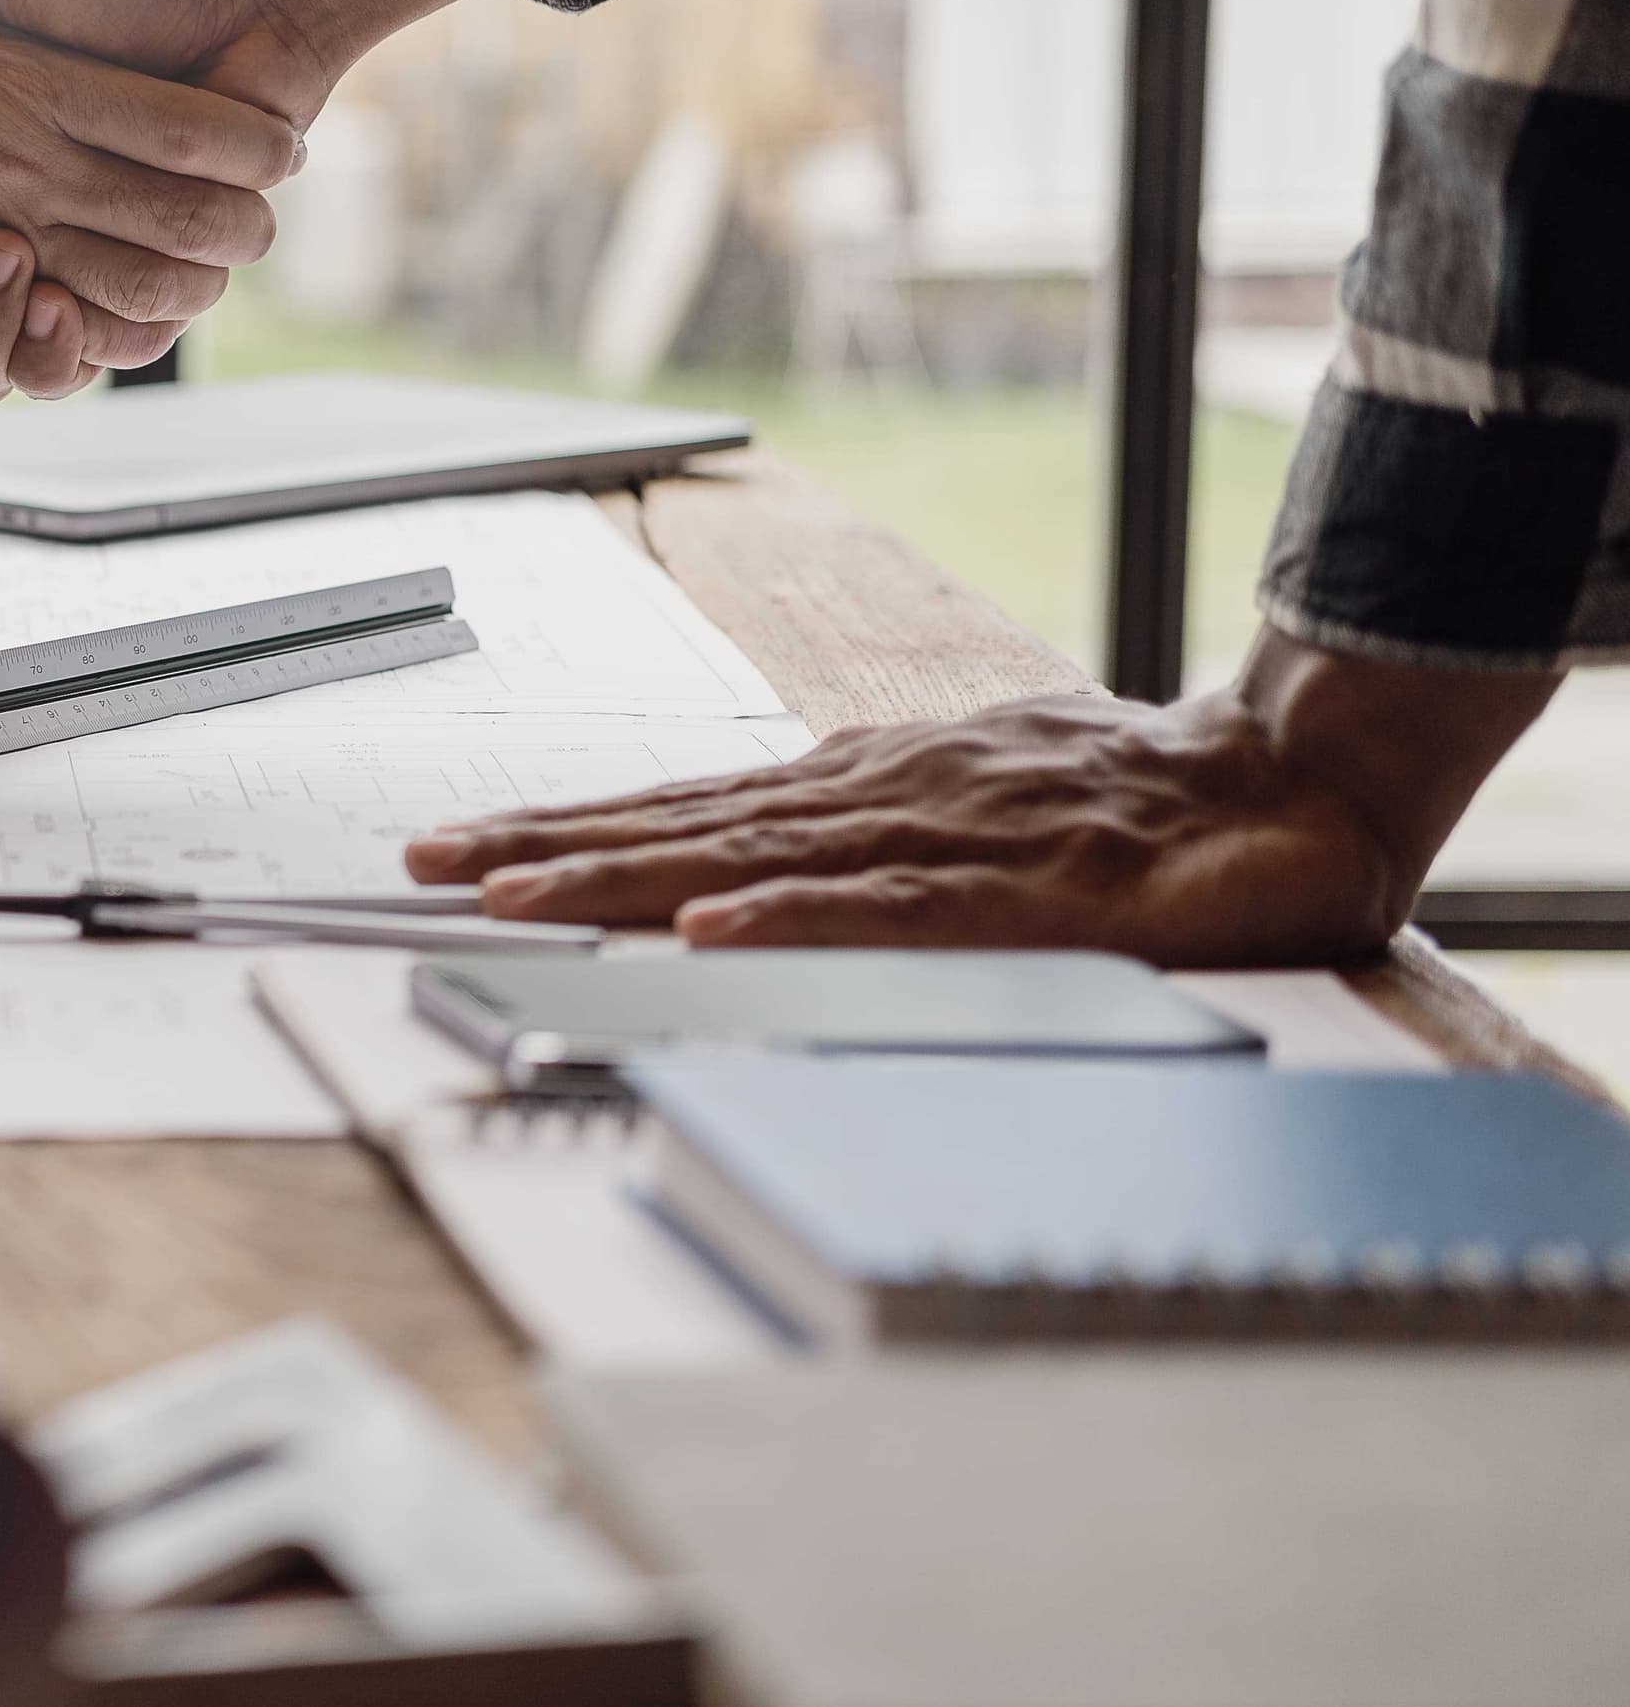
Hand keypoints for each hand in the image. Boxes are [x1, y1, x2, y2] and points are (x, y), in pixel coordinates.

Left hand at [395, 628, 1559, 968]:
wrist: (1285, 781)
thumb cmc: (1124, 812)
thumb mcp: (965, 821)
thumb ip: (865, 851)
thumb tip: (747, 876)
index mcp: (858, 787)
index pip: (681, 808)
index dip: (564, 827)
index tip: (456, 845)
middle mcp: (873, 796)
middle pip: (680, 822)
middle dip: (544, 844)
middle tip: (420, 861)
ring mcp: (936, 833)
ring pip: (749, 855)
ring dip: (622, 874)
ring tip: (509, 890)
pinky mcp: (1014, 886)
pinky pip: (881, 907)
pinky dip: (788, 914)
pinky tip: (708, 925)